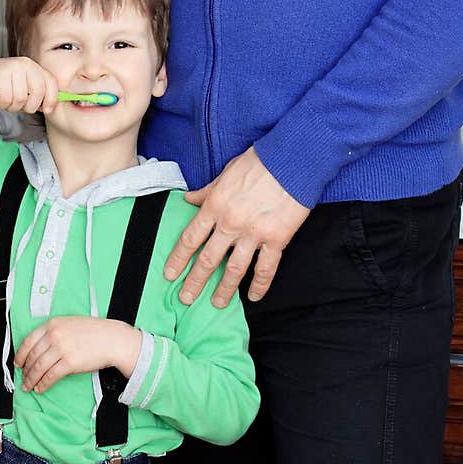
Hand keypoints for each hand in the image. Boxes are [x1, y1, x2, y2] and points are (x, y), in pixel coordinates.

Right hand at [0, 57, 59, 114]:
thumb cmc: (2, 82)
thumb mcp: (23, 85)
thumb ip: (36, 93)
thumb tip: (50, 107)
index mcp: (34, 66)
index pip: (51, 83)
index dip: (52, 99)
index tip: (47, 109)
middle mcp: (26, 64)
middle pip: (38, 93)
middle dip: (29, 106)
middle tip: (19, 105)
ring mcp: (13, 68)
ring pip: (21, 99)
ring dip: (12, 106)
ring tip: (6, 99)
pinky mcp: (1, 75)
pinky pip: (7, 99)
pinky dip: (2, 104)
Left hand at [15, 316, 141, 393]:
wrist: (112, 339)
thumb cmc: (94, 332)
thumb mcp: (70, 324)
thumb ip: (53, 332)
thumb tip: (38, 349)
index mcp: (53, 324)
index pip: (29, 341)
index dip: (20, 354)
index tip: (18, 363)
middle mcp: (55, 335)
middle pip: (33, 356)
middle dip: (25, 370)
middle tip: (23, 378)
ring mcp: (61, 349)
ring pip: (39, 368)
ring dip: (31, 379)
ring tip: (29, 386)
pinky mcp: (69, 363)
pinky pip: (50, 376)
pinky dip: (43, 384)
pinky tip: (40, 388)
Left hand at [164, 147, 309, 307]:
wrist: (292, 161)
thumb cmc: (259, 163)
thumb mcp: (226, 173)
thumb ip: (207, 192)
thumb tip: (189, 200)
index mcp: (216, 205)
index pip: (191, 238)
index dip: (178, 258)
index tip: (170, 274)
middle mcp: (231, 223)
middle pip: (208, 259)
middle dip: (195, 281)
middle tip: (186, 298)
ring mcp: (254, 233)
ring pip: (235, 269)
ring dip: (224, 289)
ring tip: (216, 302)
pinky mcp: (277, 239)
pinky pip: (265, 268)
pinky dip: (259, 285)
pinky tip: (253, 296)